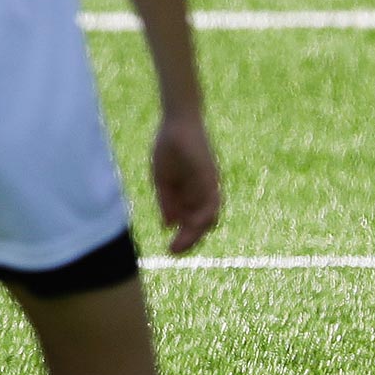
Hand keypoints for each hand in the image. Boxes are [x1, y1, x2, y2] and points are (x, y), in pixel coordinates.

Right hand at [152, 113, 219, 254]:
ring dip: (195, 233)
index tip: (170, 250)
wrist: (177, 122)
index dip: (183, 237)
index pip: (191, 221)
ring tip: (180, 244)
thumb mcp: (162, 179)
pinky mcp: (211, 178)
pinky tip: (189, 224)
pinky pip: (212, 201)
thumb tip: (168, 224)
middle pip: (201, 223)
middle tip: (172, 252)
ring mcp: (209, 186)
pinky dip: (202, 215)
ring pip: (209, 216)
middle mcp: (203, 193)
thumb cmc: (168, 147)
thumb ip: (166, 201)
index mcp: (191, 194)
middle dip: (188, 240)